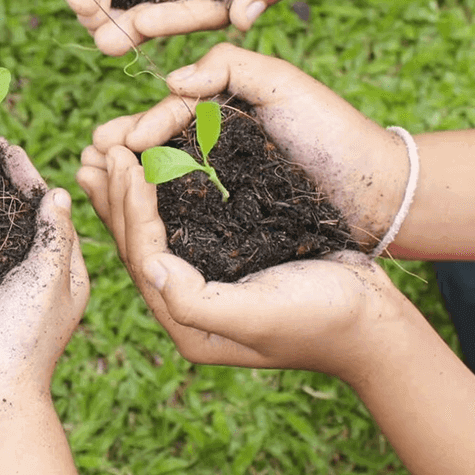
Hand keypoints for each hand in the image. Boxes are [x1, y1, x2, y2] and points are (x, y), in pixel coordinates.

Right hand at [0, 137, 89, 397]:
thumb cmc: (24, 340)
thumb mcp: (47, 282)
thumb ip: (55, 237)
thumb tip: (59, 192)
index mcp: (70, 272)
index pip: (56, 211)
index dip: (34, 177)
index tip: (11, 147)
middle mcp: (46, 275)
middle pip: (31, 214)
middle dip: (12, 180)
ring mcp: (16, 284)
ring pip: (7, 227)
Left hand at [76, 44, 413, 382]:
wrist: (376, 323)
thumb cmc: (325, 319)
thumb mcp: (259, 316)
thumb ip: (196, 301)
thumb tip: (149, 266)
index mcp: (188, 325)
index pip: (143, 257)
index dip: (128, 208)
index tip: (122, 160)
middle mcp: (188, 305)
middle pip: (137, 243)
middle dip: (115, 195)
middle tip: (97, 148)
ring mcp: (206, 280)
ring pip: (153, 230)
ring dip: (127, 191)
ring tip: (106, 153)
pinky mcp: (225, 258)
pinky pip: (179, 222)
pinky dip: (160, 192)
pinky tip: (151, 165)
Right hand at [85, 43, 409, 252]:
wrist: (381, 193)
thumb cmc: (334, 133)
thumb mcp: (280, 82)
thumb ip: (226, 67)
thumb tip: (170, 84)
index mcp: (220, 117)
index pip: (167, 118)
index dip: (138, 129)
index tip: (114, 143)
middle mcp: (215, 153)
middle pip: (155, 151)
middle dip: (119, 154)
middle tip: (91, 159)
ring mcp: (221, 191)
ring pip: (164, 185)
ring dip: (130, 186)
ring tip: (100, 184)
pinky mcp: (232, 226)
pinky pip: (188, 218)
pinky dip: (159, 216)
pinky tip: (138, 219)